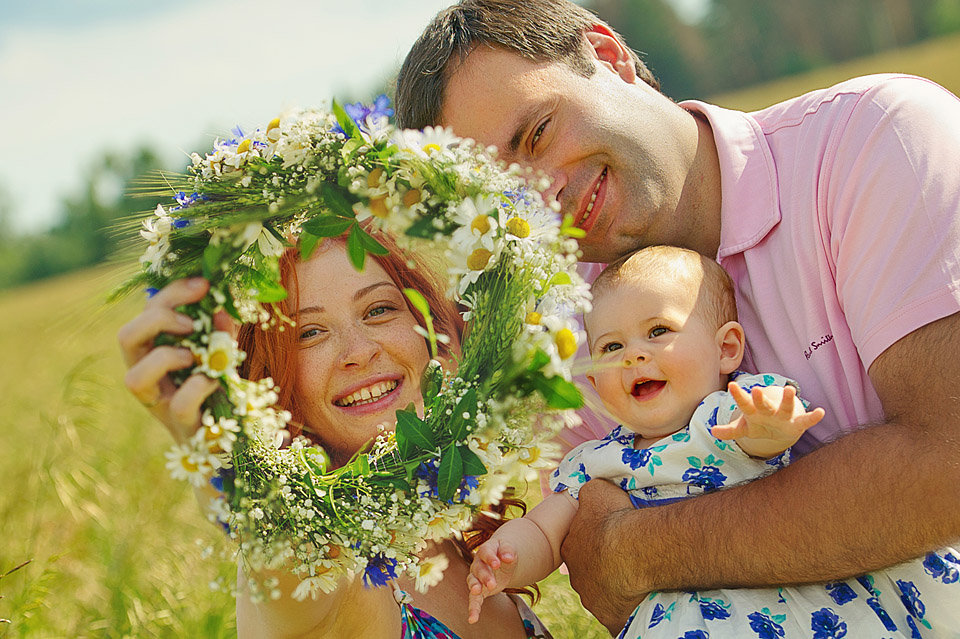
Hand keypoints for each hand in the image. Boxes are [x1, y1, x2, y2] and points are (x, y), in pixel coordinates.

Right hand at [117, 278, 226, 443]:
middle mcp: (146, 375)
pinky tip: (214, 380)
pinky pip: (180, 404)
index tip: (204, 284)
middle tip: (192, 324)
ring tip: (193, 356)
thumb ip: (218, 330)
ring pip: (134, 378)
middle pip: (126, 337)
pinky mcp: (181, 424)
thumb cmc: (214, 385)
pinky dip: (199, 387)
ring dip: (166, 358)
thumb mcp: (217, 350)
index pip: (146, 311)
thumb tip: (221, 309)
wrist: (223, 433)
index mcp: (152, 349)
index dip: (172, 293)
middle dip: (158, 319)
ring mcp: (160, 402)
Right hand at [466, 539, 516, 623]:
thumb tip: (509, 557)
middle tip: (492, 584)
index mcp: (486, 550)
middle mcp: (478, 564)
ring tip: (477, 592)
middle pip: (479, 569)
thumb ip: (508, 551)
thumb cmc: (504, 553)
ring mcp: (476, 577)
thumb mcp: (509, 549)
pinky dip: (473, 609)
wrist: (501, 560)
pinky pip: (474, 599)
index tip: (497, 564)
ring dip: (475, 588)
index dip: (490, 558)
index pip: (486, 552)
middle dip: (485, 576)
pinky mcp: (479, 591)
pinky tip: (472, 619)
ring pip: (472, 582)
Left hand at [560, 479, 641, 633]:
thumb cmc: (614, 517)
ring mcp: (592, 599)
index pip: (580, 546)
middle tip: (625, 558)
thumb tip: (588, 494)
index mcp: (571, 548)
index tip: (612, 537)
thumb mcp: (597, 490)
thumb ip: (589, 494)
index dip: (596, 541)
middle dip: (603, 566)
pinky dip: (627, 608)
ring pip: (603, 593)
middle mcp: (577, 577)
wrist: (635, 550)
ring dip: (615, 587)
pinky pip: (618, 614)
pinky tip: (640, 598)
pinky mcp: (610, 617)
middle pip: (590, 572)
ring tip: (636, 576)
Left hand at [711, 383, 824, 448]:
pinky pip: (805, 421)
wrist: (778, 429)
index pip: (744, 403)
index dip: (738, 396)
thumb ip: (729, 431)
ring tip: (790, 389)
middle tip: (757, 389)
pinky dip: (813, 417)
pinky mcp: (796, 423)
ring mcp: (783, 416)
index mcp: (753, 411)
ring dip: (787, 399)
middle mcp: (768, 411)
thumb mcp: (743, 428)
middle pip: (764, 404)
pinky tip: (821, 412)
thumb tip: (712, 431)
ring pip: (785, 407)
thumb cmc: (758, 424)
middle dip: (761, 399)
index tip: (731, 386)